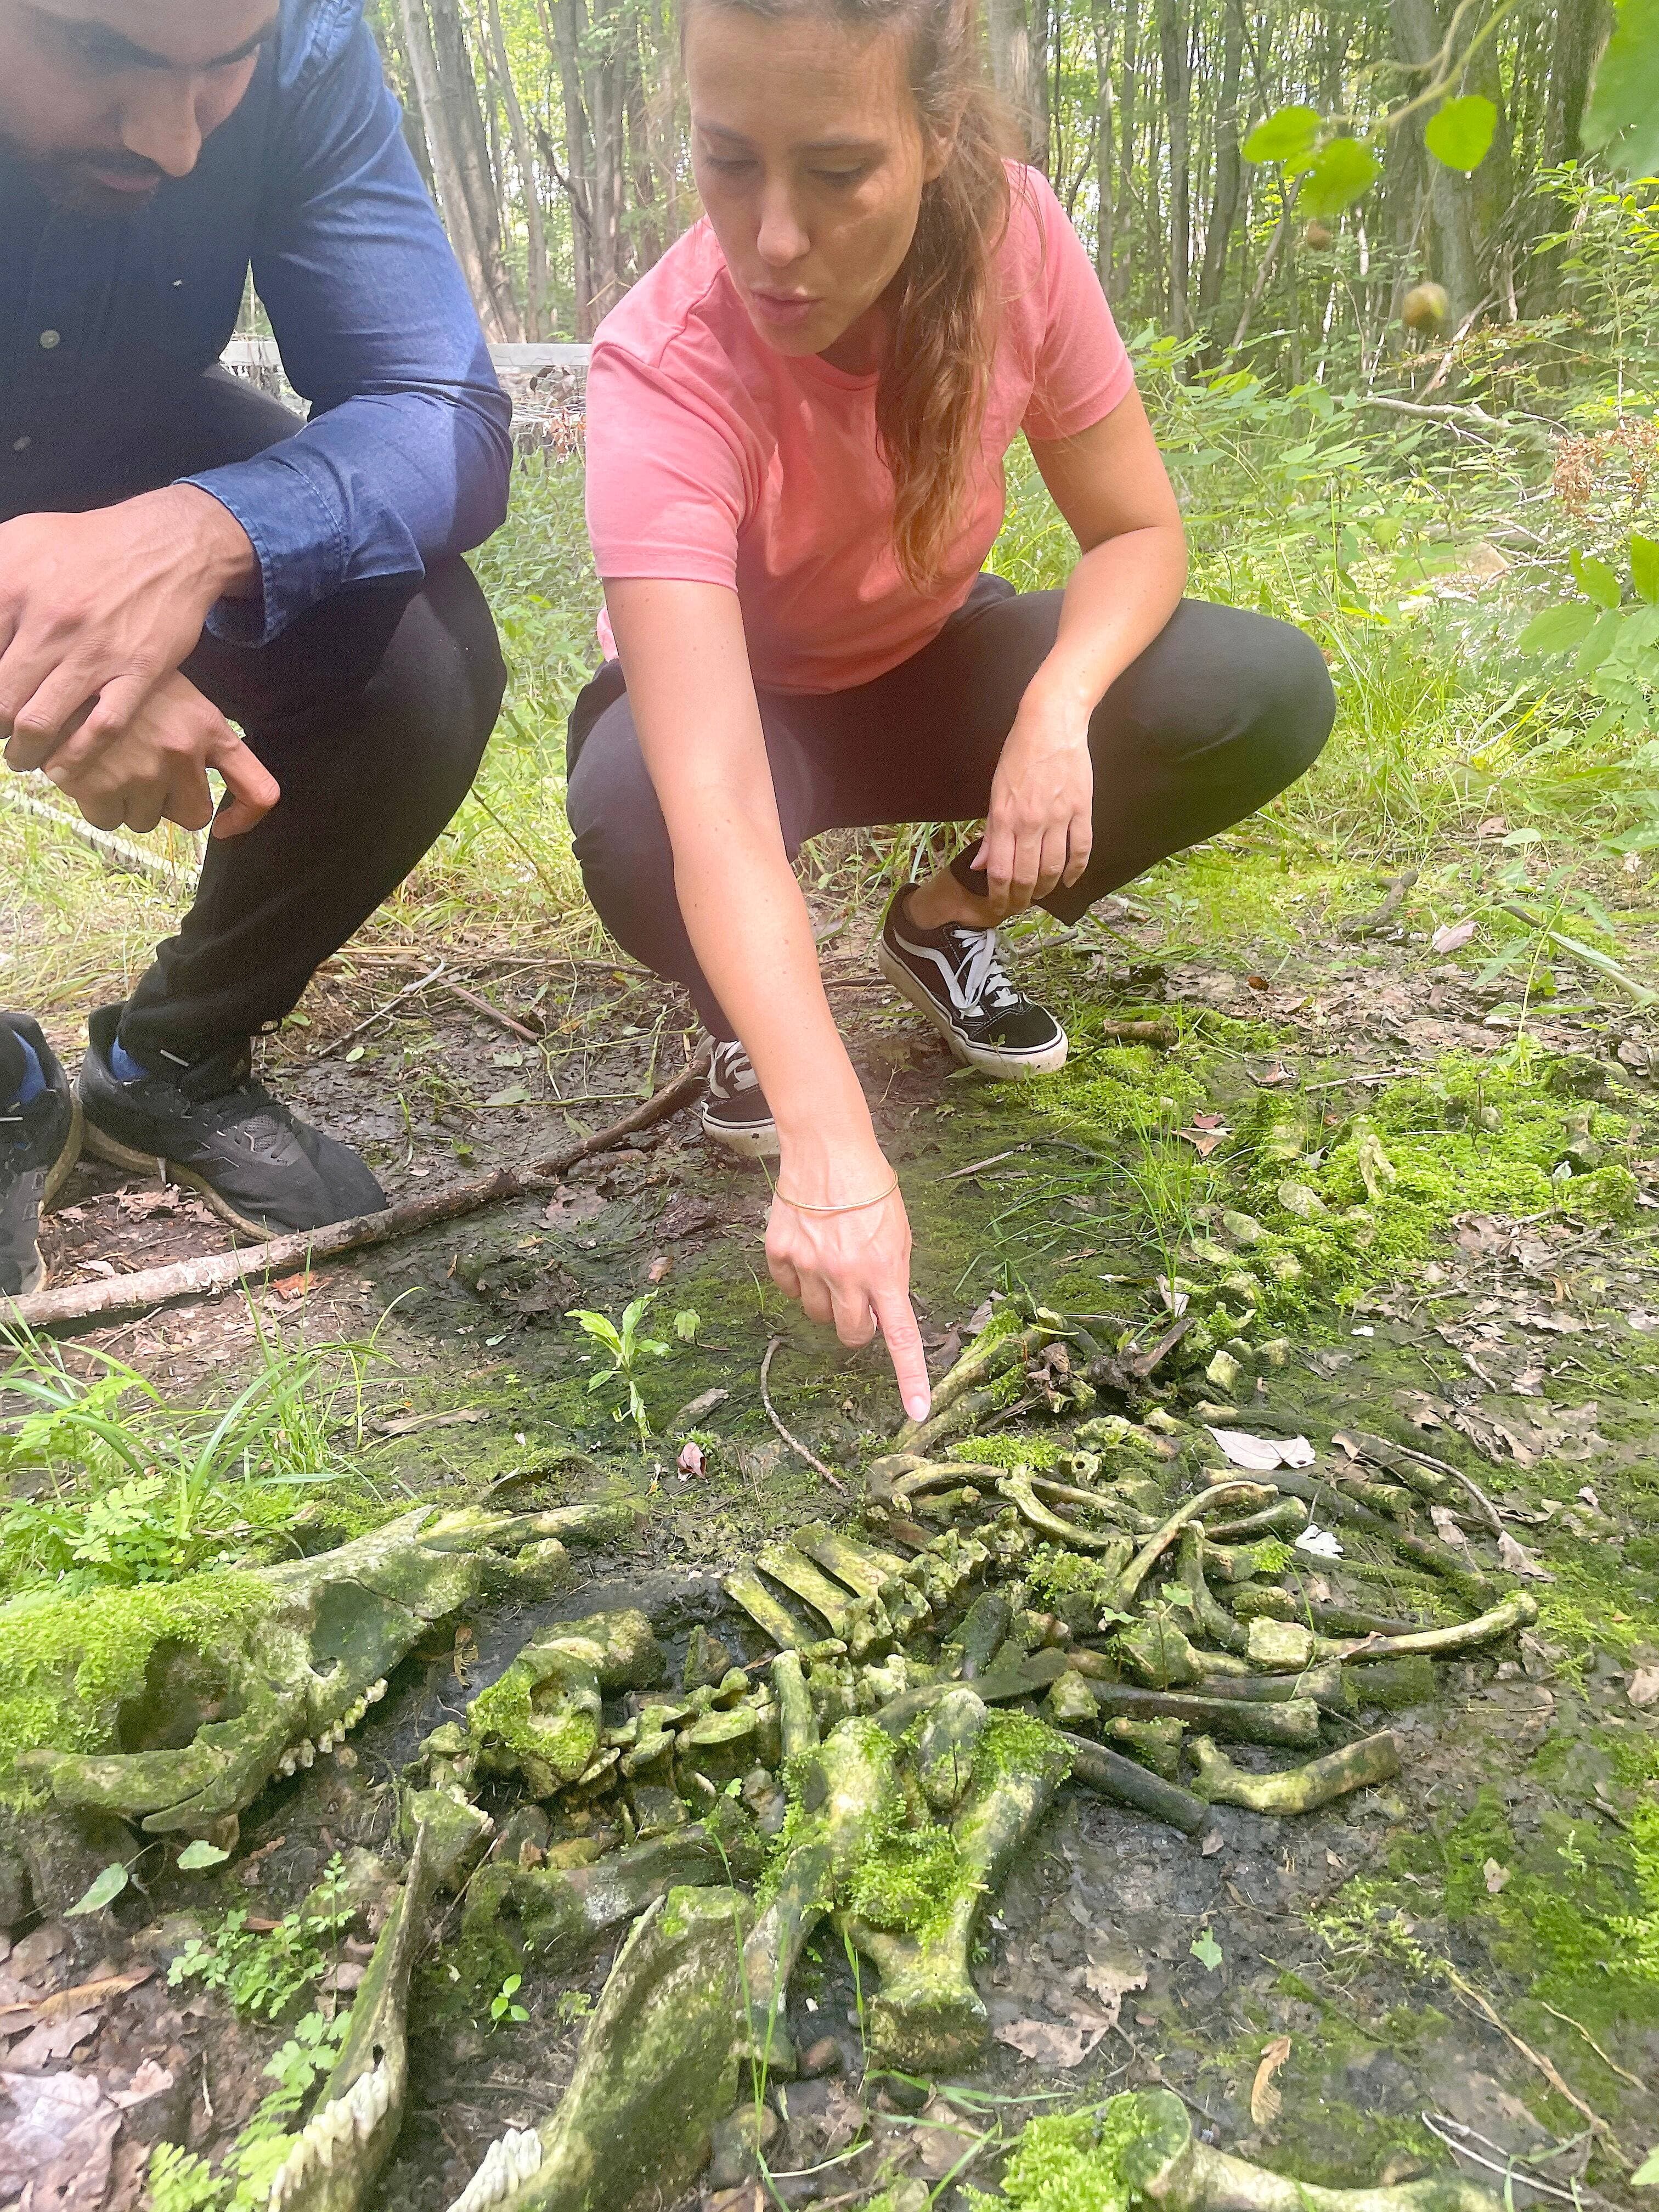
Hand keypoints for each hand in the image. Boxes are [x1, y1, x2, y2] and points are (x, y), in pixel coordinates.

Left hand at [0, 487, 257, 771]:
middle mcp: (49, 623)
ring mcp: (95, 651)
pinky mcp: (138, 672)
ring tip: (21, 756)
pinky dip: (75, 758)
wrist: (167, 545)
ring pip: (40, 721)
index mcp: (12, 588)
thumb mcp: (20, 539)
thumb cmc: (89, 544)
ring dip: (23, 750)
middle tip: (1, 730)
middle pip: (0, 699)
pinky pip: (100, 729)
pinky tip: (61, 768)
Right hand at [37, 668, 279, 837]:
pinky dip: (97, 803)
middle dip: (170, 804)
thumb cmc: (117, 676)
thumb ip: (195, 736)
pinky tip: (87, 768)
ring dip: (129, 802)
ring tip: (109, 760)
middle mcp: (183, 752)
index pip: (258, 790)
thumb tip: (194, 788)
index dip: (246, 818)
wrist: (55, 664)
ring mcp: (143, 772)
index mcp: (208, 728)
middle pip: (194, 817)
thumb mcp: (172, 693)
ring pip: (147, 821)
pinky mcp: (101, 786)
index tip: (226, 827)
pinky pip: (108, 820)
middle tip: (143, 771)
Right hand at [765, 1147, 930, 1424]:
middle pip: (850, 1333)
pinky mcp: (779, 1253)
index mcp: (885, 1270)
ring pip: (816, 1314)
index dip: (910, 1377)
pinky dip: (799, 1279)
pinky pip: (789, 1288)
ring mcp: (809, 1266)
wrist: (828, 1149)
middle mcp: (846, 1275)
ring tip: (831, 1261)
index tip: (917, 1412)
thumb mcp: (900, 1233)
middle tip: (859, 1300)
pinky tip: (808, 1250)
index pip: (901, 1337)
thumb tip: (883, 1314)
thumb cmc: (872, 1189)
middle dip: (857, 1326)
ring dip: (827, 1300)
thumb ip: (893, 1276)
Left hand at [970, 681, 1093, 919]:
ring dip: (1047, 887)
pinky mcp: (1082, 810)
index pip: (1000, 871)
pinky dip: (1076, 870)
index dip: (999, 896)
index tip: (998, 907)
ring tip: (1041, 893)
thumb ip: (991, 832)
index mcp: (1004, 817)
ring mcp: (1059, 817)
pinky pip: (1082, 849)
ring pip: (1054, 868)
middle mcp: (1031, 822)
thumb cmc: (1018, 755)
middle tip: (1019, 907)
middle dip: (1021, 899)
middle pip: (1026, 876)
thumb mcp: (996, 792)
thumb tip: (981, 865)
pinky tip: (1070, 880)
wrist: (1051, 725)